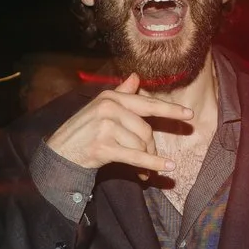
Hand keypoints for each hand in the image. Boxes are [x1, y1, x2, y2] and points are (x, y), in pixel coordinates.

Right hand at [45, 74, 191, 175]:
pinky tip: (164, 169)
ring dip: (146, 160)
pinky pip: (134, 157)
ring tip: (144, 170)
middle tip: (152, 158)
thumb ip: (121, 94)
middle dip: (151, 147)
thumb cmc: (82, 130)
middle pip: (145, 129)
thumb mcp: (99, 108)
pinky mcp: (103, 147)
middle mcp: (109, 108)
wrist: (59, 153)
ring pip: (140, 144)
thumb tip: (136, 77)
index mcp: (111, 97)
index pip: (146, 103)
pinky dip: (151, 164)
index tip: (189, 115)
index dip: (170, 110)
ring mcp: (105, 127)